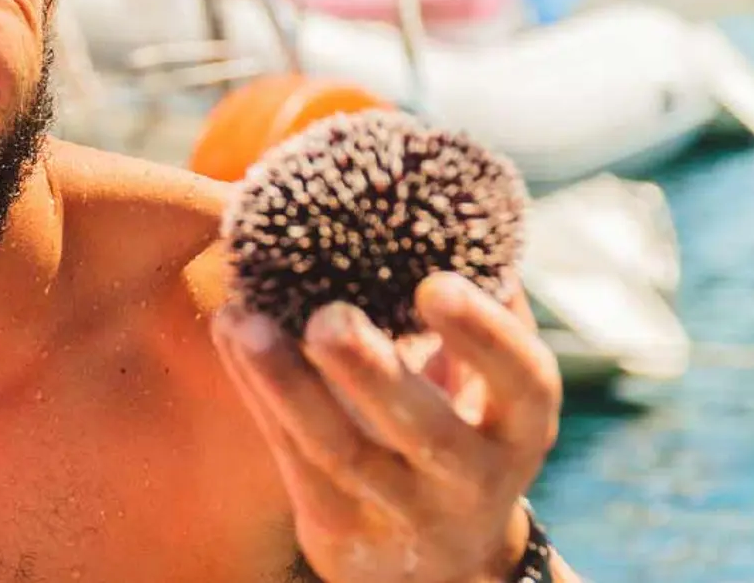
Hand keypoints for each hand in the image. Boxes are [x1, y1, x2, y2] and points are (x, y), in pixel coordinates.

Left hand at [211, 272, 562, 582]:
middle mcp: (471, 477)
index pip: (522, 381)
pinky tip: (230, 332)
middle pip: (425, 432)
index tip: (434, 285)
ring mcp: (403, 510)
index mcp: (520, 426)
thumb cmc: (461, 427)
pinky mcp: (339, 527)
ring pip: (340, 452)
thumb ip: (480, 308)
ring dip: (287, 385)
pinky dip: (257, 392)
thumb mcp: (488, 384)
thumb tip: (456, 205)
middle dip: (374, 374)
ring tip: (246, 321)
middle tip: (328, 317)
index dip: (484, 335)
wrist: (438, 560)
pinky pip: (291, 457)